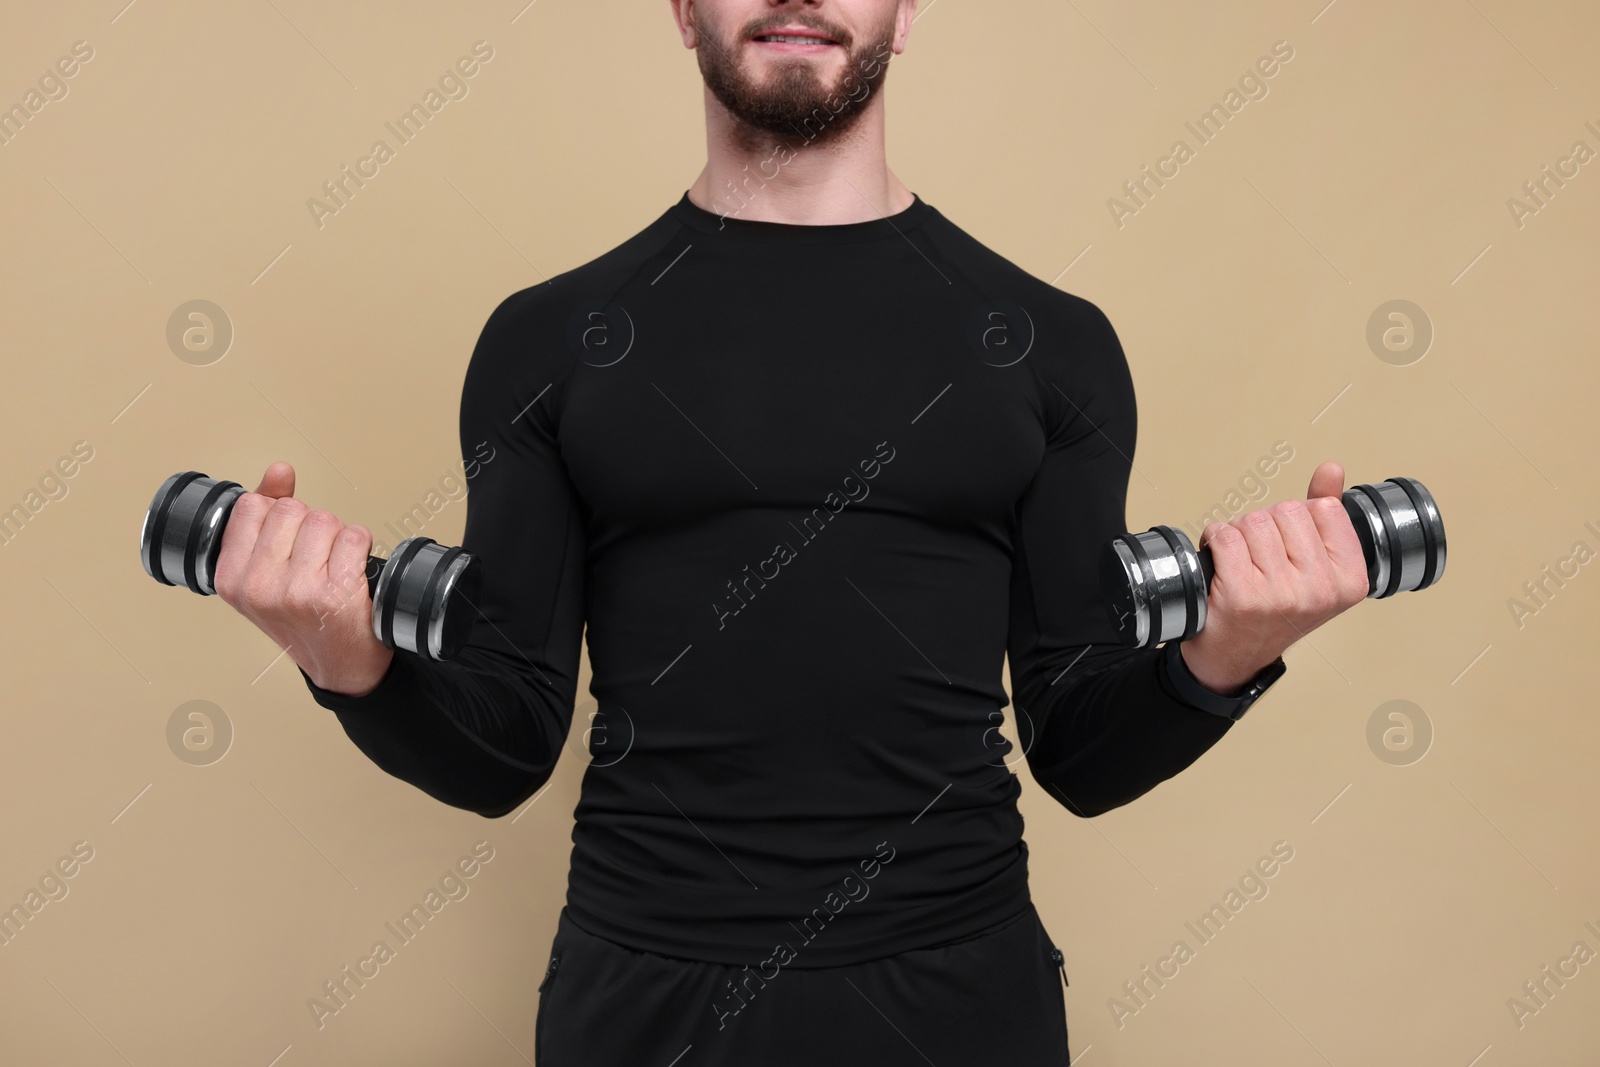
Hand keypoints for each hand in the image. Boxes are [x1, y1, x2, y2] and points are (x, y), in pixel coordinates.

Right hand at [212, 462, 393, 695]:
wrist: (339, 665)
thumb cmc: (302, 616)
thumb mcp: (265, 572)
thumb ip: (265, 517)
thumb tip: (279, 471)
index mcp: (230, 578)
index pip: (252, 506)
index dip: (278, 514)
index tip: (287, 542)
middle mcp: (259, 586)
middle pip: (292, 509)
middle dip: (310, 524)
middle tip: (315, 557)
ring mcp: (297, 591)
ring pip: (324, 520)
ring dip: (338, 535)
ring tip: (333, 565)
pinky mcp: (336, 594)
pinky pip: (354, 536)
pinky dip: (361, 545)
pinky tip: (353, 569)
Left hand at [1179, 460, 1369, 694]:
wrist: (1236, 656)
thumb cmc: (1274, 609)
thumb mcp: (1314, 567)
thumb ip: (1327, 516)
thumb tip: (1332, 470)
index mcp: (1350, 579)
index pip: (1323, 508)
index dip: (1296, 519)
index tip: (1288, 548)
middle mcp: (1321, 590)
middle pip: (1285, 511)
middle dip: (1264, 524)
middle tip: (1260, 558)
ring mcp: (1282, 595)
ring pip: (1252, 521)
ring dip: (1237, 533)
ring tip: (1240, 562)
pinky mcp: (1242, 596)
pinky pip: (1225, 536)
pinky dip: (1214, 539)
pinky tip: (1219, 561)